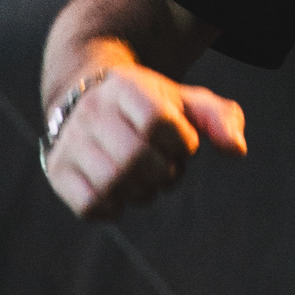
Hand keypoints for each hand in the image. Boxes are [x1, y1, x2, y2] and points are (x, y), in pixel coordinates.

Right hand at [43, 62, 245, 221]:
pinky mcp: (58, 171)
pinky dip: (115, 208)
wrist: (88, 99)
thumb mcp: (184, 101)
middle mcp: (92, 110)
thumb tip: (237, 150)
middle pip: (135, 157)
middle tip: (167, 168)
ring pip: (111, 184)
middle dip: (164, 173)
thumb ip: (218, 119)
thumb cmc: (149, 106)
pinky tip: (123, 193)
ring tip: (146, 181)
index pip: (158, 121)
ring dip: (142, 192)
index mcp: (126, 86)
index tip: (183, 142)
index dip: (181, 142)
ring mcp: (71, 141)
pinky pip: (89, 205)